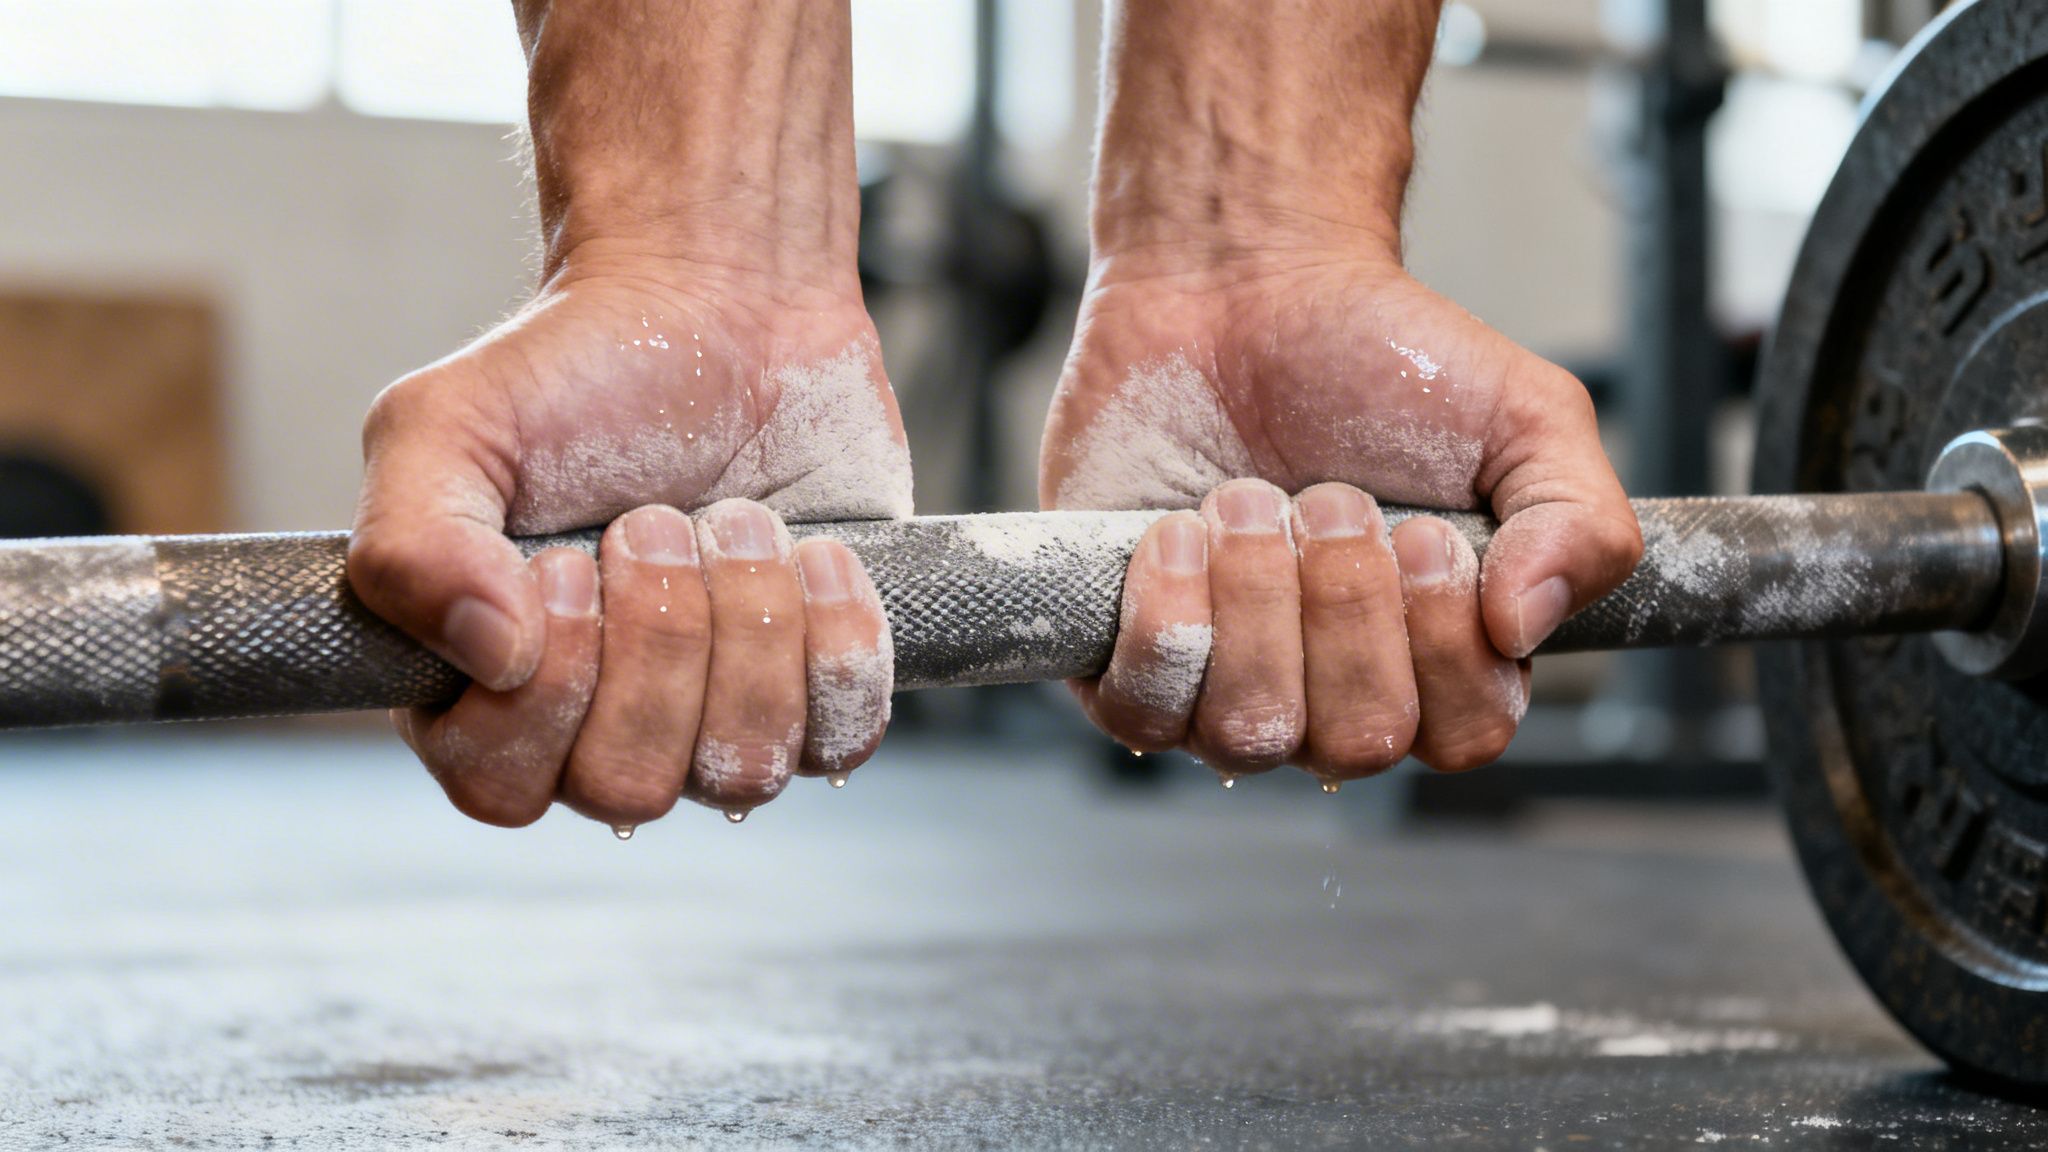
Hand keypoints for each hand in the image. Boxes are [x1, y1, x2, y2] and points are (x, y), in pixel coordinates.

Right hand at [350, 255, 907, 827]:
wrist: (722, 310)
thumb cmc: (574, 377)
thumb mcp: (449, 428)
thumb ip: (411, 545)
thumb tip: (492, 656)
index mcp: (486, 693)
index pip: (502, 786)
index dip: (550, 688)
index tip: (570, 560)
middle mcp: (600, 730)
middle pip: (629, 787)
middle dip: (659, 640)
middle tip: (657, 520)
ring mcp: (716, 721)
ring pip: (744, 773)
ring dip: (749, 629)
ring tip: (737, 520)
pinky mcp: (820, 692)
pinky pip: (843, 736)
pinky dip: (837, 639)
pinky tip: (816, 553)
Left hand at [1041, 250, 1639, 779]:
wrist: (1240, 287)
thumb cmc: (1380, 362)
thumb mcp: (1528, 417)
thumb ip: (1580, 521)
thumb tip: (1526, 625)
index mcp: (1437, 663)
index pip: (1463, 737)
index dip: (1442, 643)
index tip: (1423, 530)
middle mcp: (1330, 695)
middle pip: (1357, 741)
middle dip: (1345, 602)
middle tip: (1329, 496)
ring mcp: (1223, 686)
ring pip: (1250, 733)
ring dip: (1256, 598)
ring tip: (1248, 498)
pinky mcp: (1125, 658)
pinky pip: (1142, 710)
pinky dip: (1166, 618)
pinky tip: (1176, 533)